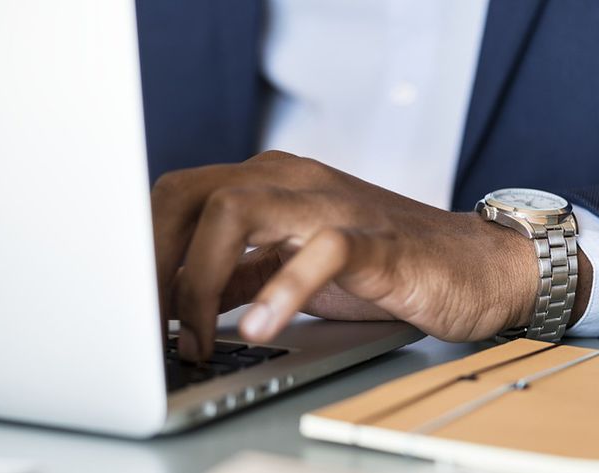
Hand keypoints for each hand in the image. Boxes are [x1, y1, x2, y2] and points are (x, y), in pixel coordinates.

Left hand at [151, 151, 588, 360]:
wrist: (471, 267)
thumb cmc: (382, 269)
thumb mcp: (291, 271)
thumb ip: (238, 276)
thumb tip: (172, 308)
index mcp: (268, 184)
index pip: (176, 198)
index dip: (141, 251)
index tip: (127, 308)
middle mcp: (292, 181)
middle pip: (190, 195)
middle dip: (154, 263)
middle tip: (148, 327)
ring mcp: (333, 205)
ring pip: (237, 211)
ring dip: (199, 278)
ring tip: (196, 338)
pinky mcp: (375, 240)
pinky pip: (319, 251)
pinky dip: (281, 290)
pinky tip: (257, 329)